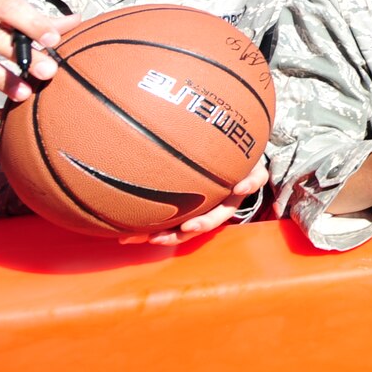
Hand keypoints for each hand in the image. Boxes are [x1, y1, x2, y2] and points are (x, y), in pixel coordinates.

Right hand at [119, 157, 266, 246]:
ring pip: (225, 211)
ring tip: (192, 226)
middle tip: (156, 239)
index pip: (178, 222)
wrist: (244, 132)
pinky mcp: (255, 172)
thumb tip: (115, 168)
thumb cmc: (210, 146)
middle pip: (198, 223)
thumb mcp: (185, 156)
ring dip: (208, 221)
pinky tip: (240, 187)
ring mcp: (236, 189)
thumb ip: (156, 162)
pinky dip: (249, 184)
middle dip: (178, 234)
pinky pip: (256, 178)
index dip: (157, 232)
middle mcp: (218, 200)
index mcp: (203, 201)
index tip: (129, 238)